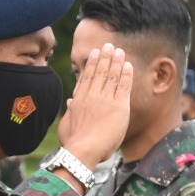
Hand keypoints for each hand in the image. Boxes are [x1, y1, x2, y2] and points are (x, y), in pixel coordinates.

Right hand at [57, 43, 133, 168]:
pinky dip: (126, 74)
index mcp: (79, 100)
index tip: (96, 54)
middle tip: (109, 45)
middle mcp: (92, 96)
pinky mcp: (119, 106)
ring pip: (112, 75)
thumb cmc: (73, 143)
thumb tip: (70, 102)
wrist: (82, 150)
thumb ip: (70, 112)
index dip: (92, 64)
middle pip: (100, 72)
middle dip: (105, 57)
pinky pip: (123, 86)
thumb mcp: (66, 125)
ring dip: (116, 61)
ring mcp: (105, 99)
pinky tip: (128, 65)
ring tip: (119, 50)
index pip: (87, 78)